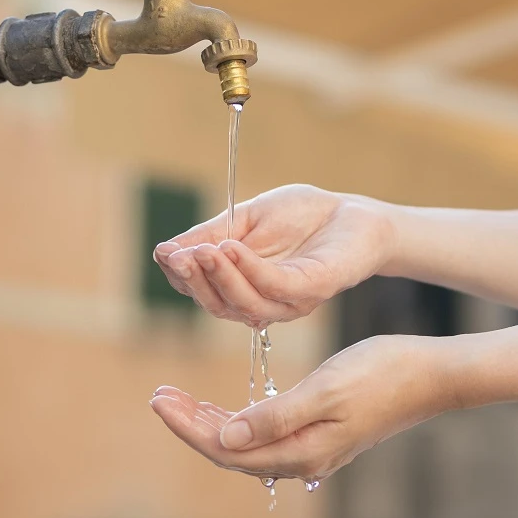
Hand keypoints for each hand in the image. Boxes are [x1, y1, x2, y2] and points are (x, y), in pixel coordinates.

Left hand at [148, 335, 451, 481]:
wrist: (431, 374)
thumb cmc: (383, 373)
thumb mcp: (325, 389)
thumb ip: (275, 416)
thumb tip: (226, 436)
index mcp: (301, 450)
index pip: (226, 448)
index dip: (189, 426)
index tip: (159, 399)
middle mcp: (303, 457)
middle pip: (230, 450)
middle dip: (191, 424)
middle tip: (159, 395)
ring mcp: (312, 448)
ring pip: (246, 443)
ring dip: (210, 422)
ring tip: (179, 399)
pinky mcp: (320, 434)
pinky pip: (265, 435)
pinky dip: (237, 420)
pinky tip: (224, 407)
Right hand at [152, 184, 396, 327]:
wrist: (353, 211)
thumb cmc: (302, 216)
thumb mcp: (245, 219)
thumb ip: (210, 235)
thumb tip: (164, 251)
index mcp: (243, 288)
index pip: (202, 291)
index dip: (181, 275)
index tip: (164, 252)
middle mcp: (263, 303)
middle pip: (218, 305)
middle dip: (194, 281)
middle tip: (177, 256)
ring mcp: (288, 301)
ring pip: (244, 304)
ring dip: (219, 277)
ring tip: (202, 251)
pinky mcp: (313, 289)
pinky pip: (275, 287)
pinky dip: (249, 269)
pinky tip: (232, 248)